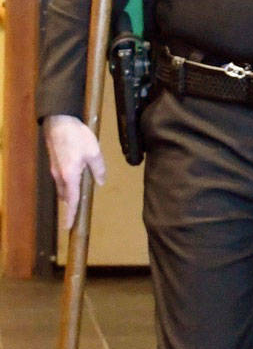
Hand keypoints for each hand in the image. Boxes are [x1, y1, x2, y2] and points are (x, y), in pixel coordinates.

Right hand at [43, 115, 106, 229]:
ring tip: (80, 195)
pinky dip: (68, 184)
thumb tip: (100, 182)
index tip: (69, 226)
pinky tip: (77, 179)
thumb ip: (98, 169)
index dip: (71, 214)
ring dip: (70, 193)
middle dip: (72, 204)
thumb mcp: (94, 152)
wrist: (59, 122)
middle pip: (66, 196)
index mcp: (70, 175)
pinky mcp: (55, 164)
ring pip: (63, 188)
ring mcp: (55, 170)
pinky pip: (62, 179)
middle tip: (79, 211)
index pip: (71, 200)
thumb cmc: (77, 137)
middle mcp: (60, 176)